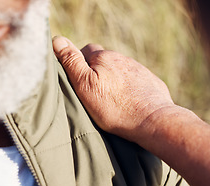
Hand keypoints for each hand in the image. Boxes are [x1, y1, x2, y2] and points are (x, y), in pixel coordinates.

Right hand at [52, 36, 174, 141]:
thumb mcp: (84, 85)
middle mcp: (122, 59)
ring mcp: (138, 70)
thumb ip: (71, 62)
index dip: (79, 64)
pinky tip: (127, 101)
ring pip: (119, 70)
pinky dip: (128, 88)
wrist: (152, 120)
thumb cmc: (114, 107)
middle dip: (97, 71)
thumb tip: (57, 39)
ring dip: (113, 79)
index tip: (79, 81)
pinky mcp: (150, 82)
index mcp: (104, 57)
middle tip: (93, 91)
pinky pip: (134, 80)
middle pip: (104, 60)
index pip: (85, 51)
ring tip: (110, 99)